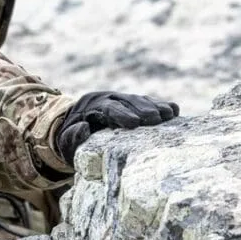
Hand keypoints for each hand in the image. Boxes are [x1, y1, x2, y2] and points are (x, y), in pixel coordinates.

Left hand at [52, 91, 179, 161]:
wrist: (75, 127)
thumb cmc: (71, 139)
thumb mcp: (66, 141)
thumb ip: (72, 136)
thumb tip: (84, 127)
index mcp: (91, 106)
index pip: (108, 108)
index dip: (122, 114)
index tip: (135, 123)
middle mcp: (109, 98)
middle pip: (128, 101)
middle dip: (143, 109)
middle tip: (157, 119)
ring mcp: (123, 99)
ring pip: (140, 99)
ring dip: (156, 106)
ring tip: (169, 115)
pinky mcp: (134, 104)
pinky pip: (149, 102)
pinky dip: (162, 105)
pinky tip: (174, 111)